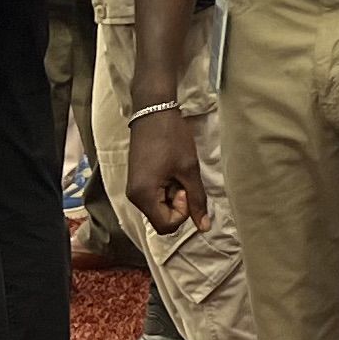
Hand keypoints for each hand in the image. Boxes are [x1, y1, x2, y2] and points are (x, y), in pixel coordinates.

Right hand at [126, 102, 204, 234]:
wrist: (153, 111)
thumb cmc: (172, 138)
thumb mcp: (189, 169)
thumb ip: (197, 200)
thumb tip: (205, 227)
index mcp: (143, 196)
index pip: (166, 226)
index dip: (182, 212)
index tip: (185, 188)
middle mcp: (133, 196)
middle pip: (161, 219)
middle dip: (178, 204)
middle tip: (182, 178)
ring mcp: (133, 189)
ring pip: (159, 207)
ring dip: (173, 195)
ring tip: (176, 172)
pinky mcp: (136, 181)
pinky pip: (154, 196)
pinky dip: (166, 188)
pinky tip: (170, 170)